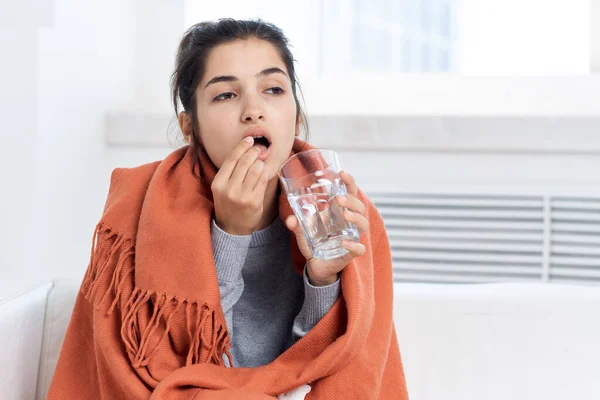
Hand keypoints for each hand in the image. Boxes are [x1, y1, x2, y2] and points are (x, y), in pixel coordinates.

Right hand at [211, 137, 268, 234]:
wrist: (232, 228)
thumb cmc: (228, 204)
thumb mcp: (222, 188)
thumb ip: (231, 171)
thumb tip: (246, 150)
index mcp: (218, 183)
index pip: (231, 159)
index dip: (242, 147)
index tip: (249, 139)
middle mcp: (229, 189)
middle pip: (244, 162)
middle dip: (254, 151)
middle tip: (259, 148)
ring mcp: (242, 196)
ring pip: (255, 170)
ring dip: (260, 161)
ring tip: (261, 160)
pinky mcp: (254, 201)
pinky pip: (263, 181)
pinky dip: (265, 172)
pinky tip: (264, 170)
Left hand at [285, 170, 368, 285]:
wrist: (317, 265)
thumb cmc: (315, 242)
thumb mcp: (303, 231)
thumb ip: (297, 224)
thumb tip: (291, 218)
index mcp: (340, 211)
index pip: (350, 192)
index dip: (349, 182)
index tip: (342, 173)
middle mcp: (350, 222)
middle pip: (359, 206)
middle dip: (351, 200)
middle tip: (338, 198)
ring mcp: (353, 237)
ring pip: (363, 224)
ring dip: (356, 217)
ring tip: (344, 214)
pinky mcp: (351, 253)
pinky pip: (359, 248)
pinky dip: (354, 245)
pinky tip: (344, 243)